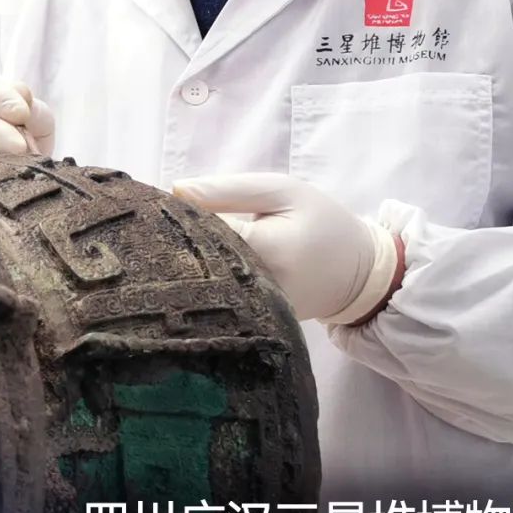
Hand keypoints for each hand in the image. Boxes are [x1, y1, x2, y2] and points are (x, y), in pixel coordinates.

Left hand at [171, 171, 403, 324]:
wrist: (358, 275)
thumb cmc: (321, 223)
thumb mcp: (282, 191)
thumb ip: (227, 190)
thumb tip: (174, 189)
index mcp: (265, 249)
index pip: (201, 233)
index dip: (176, 219)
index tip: (156, 205)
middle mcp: (255, 288)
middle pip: (194, 265)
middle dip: (173, 244)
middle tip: (154, 226)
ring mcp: (253, 311)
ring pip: (201, 285)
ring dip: (185, 264)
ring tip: (172, 245)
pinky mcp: (251, 322)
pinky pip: (215, 298)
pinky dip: (202, 281)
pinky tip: (195, 266)